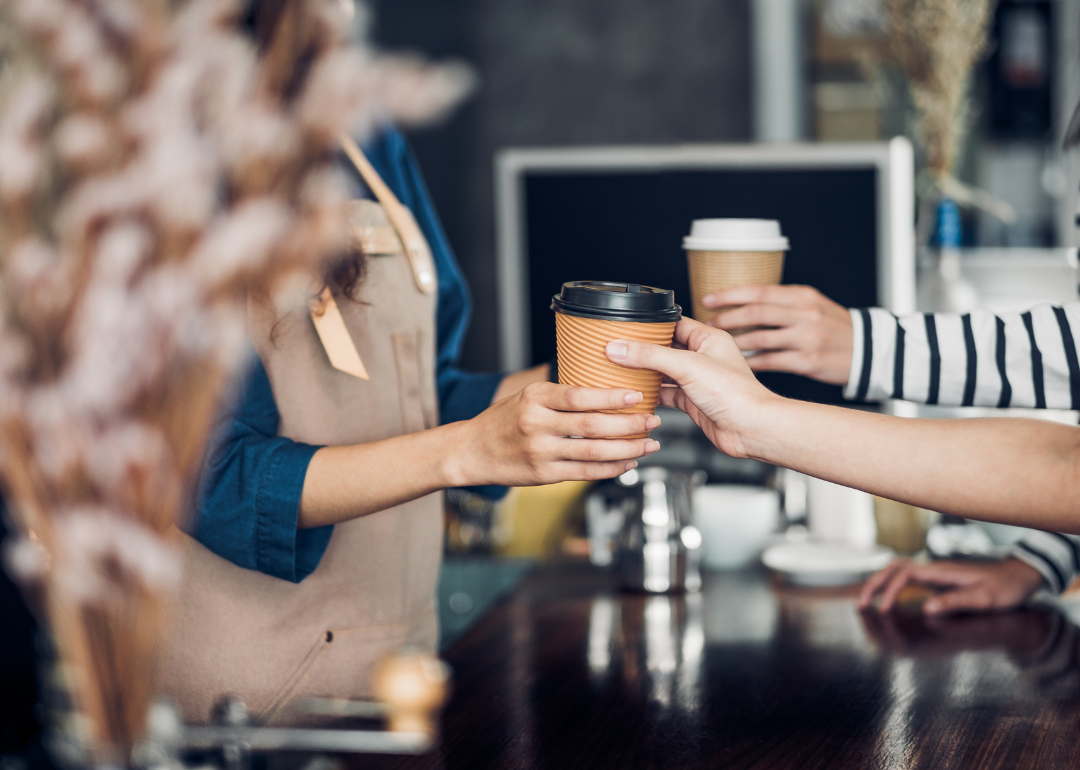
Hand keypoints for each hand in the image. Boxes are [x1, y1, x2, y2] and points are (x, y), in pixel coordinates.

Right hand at [453, 381, 660, 486]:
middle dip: (628, 424)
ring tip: (649, 444)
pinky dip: (610, 469)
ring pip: (593, 452)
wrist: (471, 451)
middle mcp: (536, 424)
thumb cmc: (503, 420)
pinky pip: (584, 473)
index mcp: (535, 398)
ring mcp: (540, 452)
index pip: (579, 396)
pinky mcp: (543, 475)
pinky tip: (627, 463)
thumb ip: (560, 395)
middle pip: (592, 425)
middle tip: (653, 420)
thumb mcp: (526, 396)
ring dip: (627, 449)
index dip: (611, 397)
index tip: (636, 396)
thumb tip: (604, 387)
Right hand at [605, 318, 777, 458]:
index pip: (673, 323)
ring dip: (645, 372)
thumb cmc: (735, 394)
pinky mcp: (693, 402)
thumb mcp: (687, 366)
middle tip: (618, 349)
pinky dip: (651, 394)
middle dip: (643, 350)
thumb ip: (651, 356)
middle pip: (665, 348)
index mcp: (709, 339)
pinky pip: (666, 394)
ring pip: (664, 372)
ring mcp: (697, 381)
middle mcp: (703, 357)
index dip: (650, 325)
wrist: (750, 430)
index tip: (626, 327)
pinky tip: (636, 394)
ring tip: (621, 369)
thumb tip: (620, 348)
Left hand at [704, 285, 852, 384]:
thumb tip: (741, 302)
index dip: (730, 294)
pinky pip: (771, 361)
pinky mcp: (808, 361)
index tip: (708, 299)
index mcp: (802, 296)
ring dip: (735, 342)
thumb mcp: (812, 304)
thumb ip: (782, 301)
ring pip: (760, 338)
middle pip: (756, 313)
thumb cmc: (833, 326)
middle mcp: (804, 314)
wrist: (868, 350)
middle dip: (727, 318)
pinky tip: (738, 363)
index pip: (759, 291)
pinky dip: (751, 362)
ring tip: (718, 345)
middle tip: (707, 324)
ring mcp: (807, 338)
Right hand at [858, 557, 1046, 615]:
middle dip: (874, 584)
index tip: (883, 610)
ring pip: (897, 570)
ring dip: (879, 583)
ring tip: (866, 601)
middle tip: (860, 605)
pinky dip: (890, 585)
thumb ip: (956, 601)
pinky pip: (906, 578)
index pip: (904, 574)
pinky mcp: (936, 579)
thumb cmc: (1004, 588)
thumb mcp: (985, 599)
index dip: (890, 591)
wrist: (1019, 576)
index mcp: (941, 571)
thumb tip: (927, 608)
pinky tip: (887, 598)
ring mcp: (934, 572)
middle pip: (893, 568)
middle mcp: (933, 568)